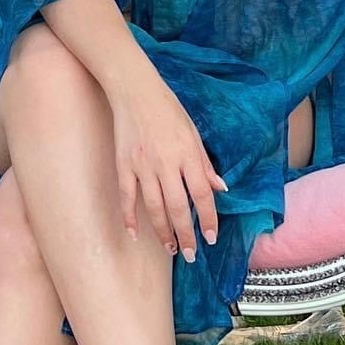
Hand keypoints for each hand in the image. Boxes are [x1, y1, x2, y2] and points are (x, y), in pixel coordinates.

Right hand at [107, 74, 227, 262]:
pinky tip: (135, 234)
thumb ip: (204, 164)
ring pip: (154, 208)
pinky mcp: (124, 165)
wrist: (134, 90)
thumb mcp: (193, 133)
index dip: (208, 219)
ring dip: (163, 231)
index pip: (202, 194)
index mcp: (187, 155)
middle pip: (178, 207)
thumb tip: (221, 189)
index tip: (211, 237)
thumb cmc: (168, 109)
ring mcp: (142, 166)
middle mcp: (166, 163)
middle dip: (186, 234)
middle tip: (192, 254)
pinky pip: (127, 197)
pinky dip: (130, 217)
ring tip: (171, 248)